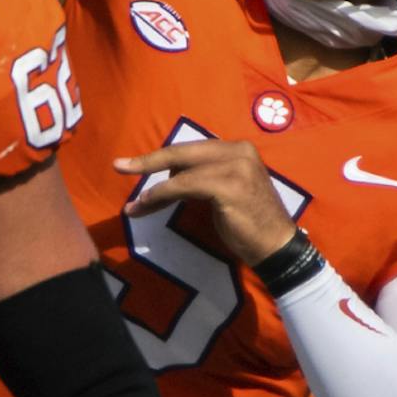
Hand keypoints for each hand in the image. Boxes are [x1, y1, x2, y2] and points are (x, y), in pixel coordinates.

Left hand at [116, 137, 297, 266]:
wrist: (277, 248)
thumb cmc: (248, 223)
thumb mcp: (225, 190)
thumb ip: (202, 177)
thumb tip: (167, 176)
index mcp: (238, 148)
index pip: (191, 149)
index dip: (162, 157)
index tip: (133, 162)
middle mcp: (239, 151)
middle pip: (182, 152)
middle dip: (148, 160)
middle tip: (119, 166)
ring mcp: (236, 167)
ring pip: (180, 172)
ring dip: (153, 189)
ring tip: (135, 205)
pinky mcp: (228, 186)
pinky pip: (184, 186)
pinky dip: (162, 195)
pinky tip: (147, 205)